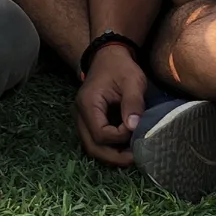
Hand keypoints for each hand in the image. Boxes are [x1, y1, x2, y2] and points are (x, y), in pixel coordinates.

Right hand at [73, 43, 147, 165]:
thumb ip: (133, 103)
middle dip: (113, 157)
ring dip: (110, 155)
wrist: (108, 57)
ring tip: (131, 155)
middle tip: (135, 158)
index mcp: (88, 104)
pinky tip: (124, 146)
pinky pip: (94, 140)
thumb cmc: (121, 68)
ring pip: (91, 146)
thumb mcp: (132, 81)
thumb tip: (134, 127)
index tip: (136, 128)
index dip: (120, 137)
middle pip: (91, 146)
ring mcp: (82, 118)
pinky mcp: (88, 120)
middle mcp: (80, 114)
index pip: (100, 133)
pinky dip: (108, 148)